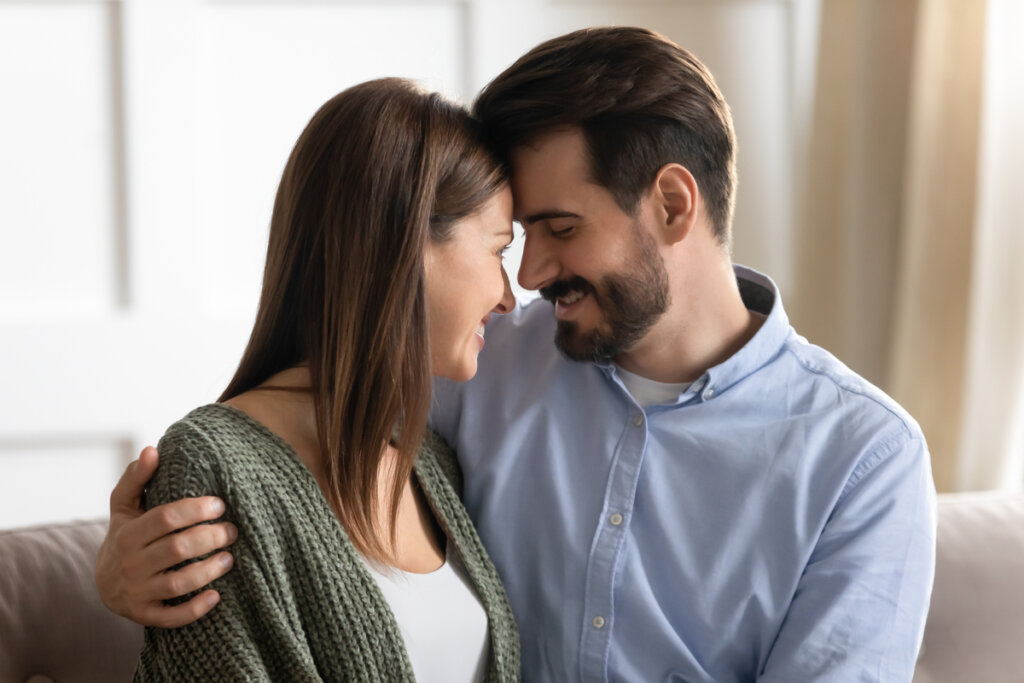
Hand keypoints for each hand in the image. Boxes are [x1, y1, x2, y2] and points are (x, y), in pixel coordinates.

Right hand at [94, 446, 237, 626]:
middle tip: (232, 530)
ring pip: (178, 583)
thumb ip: (137, 478)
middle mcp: (130, 564)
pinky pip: (172, 617)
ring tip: (230, 558)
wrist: (104, 583)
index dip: (195, 509)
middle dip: (210, 537)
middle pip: (177, 549)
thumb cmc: (125, 535)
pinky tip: (217, 595)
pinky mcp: (144, 615)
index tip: (220, 504)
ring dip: (209, 570)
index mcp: (128, 534)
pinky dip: (195, 609)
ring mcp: (136, 592)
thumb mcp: (124, 506)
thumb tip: (151, 449)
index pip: (165, 518)